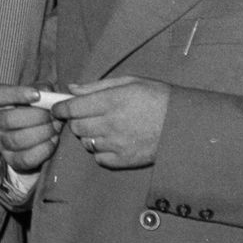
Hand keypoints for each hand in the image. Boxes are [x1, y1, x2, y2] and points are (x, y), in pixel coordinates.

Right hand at [0, 84, 60, 174]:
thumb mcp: (36, 95)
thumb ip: (43, 90)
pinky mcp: (11, 159)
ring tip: (55, 128)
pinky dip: (43, 150)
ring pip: (16, 140)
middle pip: (7, 119)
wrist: (31, 137)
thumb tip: (49, 92)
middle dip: (35, 117)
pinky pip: (25, 158)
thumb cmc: (32, 110)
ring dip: (41, 133)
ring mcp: (1, 142)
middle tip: (53, 116)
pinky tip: (53, 142)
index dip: (16, 94)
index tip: (37, 95)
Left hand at [55, 76, 169, 167]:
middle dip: (75, 120)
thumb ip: (96, 86)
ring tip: (100, 128)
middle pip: (76, 126)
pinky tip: (109, 143)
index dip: (60, 108)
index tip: (57, 108)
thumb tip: (71, 89)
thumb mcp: (128, 82)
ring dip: (87, 135)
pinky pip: (100, 159)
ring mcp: (118, 144)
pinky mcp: (127, 160)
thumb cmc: (156, 96)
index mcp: (110, 102)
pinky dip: (100, 151)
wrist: (185, 123)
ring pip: (86, 142)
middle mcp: (111, 124)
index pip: (72, 107)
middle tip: (84, 116)